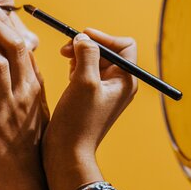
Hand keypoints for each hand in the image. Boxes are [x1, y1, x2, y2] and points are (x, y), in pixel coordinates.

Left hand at [0, 1, 49, 189]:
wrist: (31, 187)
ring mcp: (9, 109)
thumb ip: (26, 93)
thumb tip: (15, 72)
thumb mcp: (36, 118)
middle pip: (14, 48)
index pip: (25, 50)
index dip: (10, 27)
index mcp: (36, 91)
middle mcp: (25, 96)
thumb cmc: (31, 153)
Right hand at [43, 29, 136, 183]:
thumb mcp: (84, 81)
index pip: (124, 45)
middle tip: (65, 50)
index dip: (104, 38)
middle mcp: (119, 85)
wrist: (67, 152)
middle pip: (108, 51)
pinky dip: (76, 69)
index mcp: (125, 81)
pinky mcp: (91, 97)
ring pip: (95, 61)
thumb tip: (84, 37)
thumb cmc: (78, 120)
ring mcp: (105, 92)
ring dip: (80, 57)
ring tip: (66, 65)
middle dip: (87, 46)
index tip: (82, 38)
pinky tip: (67, 77)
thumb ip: (87, 54)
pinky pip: (87, 73)